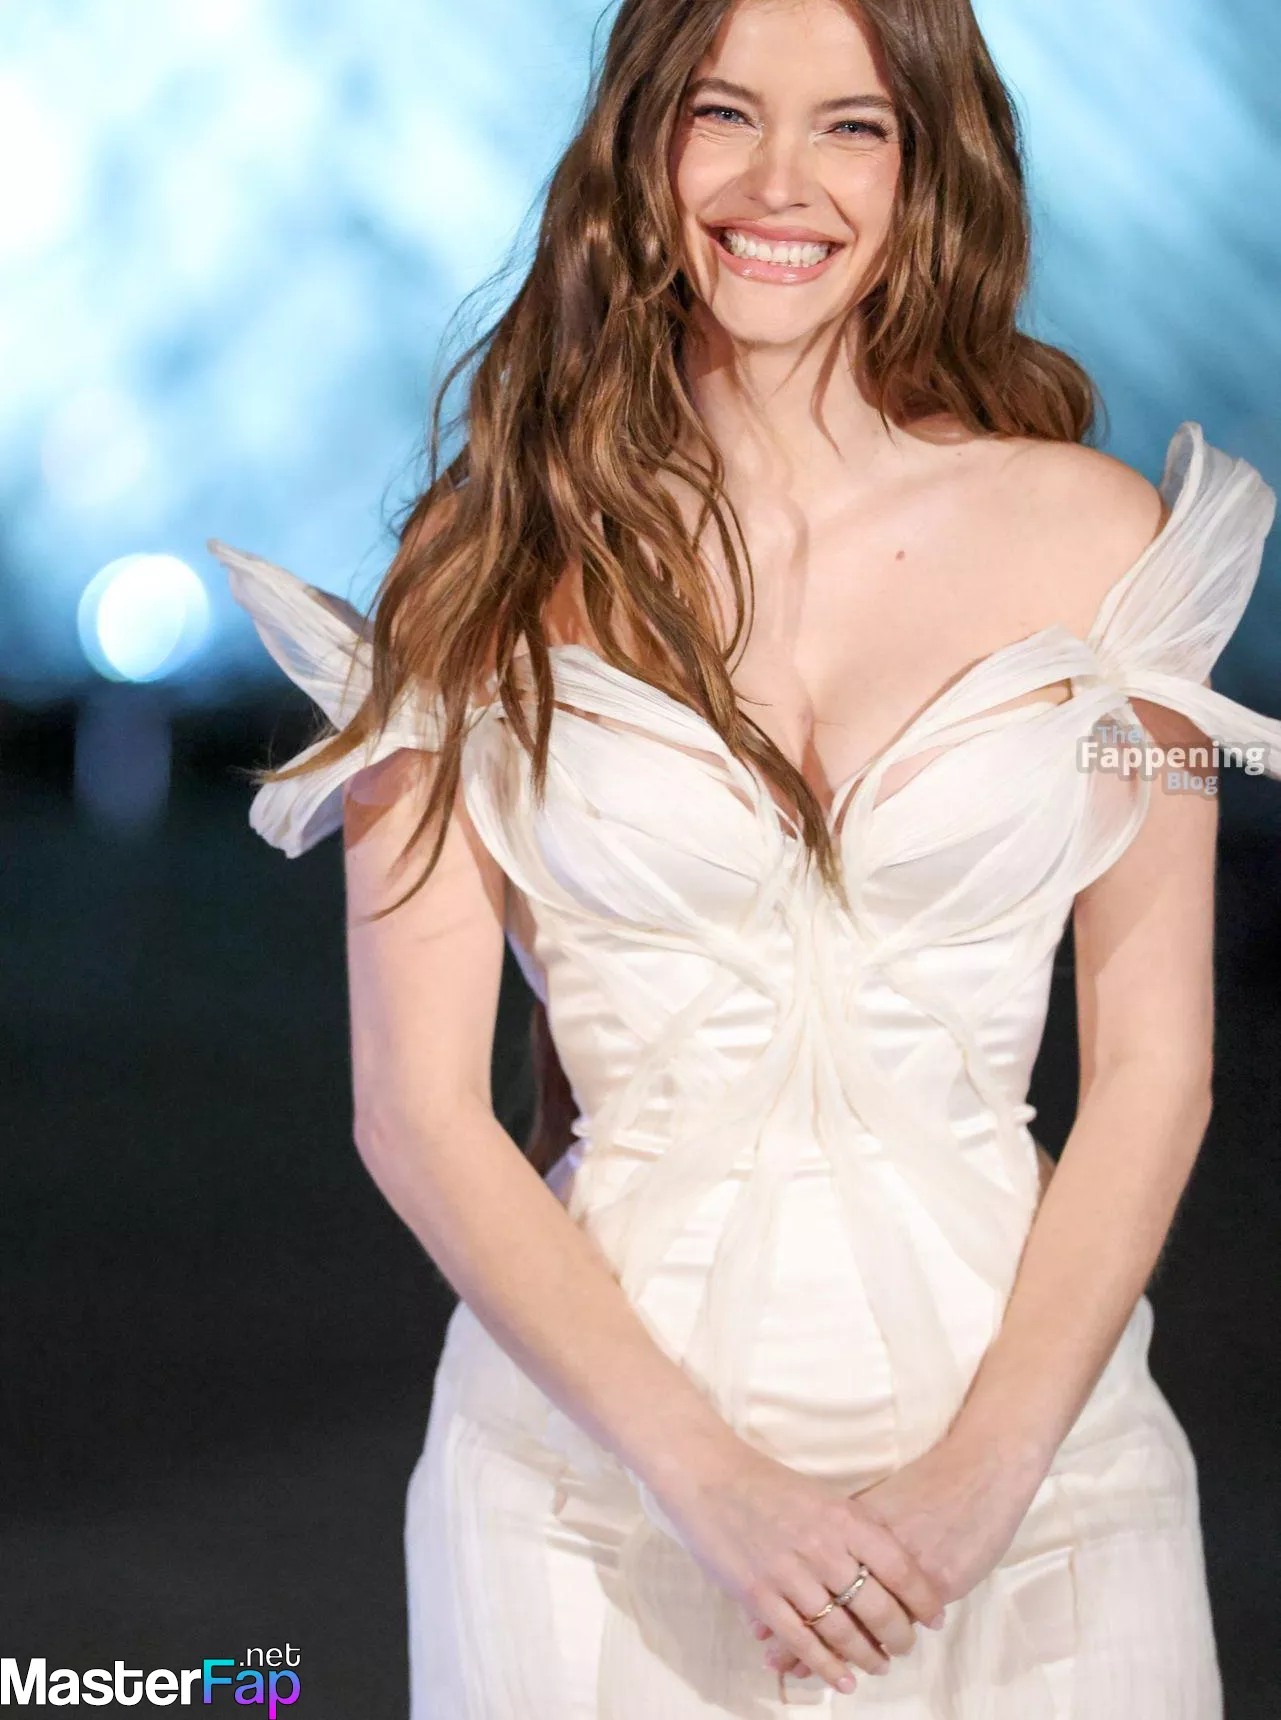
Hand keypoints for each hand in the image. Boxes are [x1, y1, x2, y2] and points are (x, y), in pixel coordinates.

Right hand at [654, 1437, 948, 1696]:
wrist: (709, 1477)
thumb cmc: (768, 1485)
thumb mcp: (823, 1497)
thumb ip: (856, 1530)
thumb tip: (893, 1568)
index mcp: (843, 1516)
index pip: (900, 1567)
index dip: (923, 1599)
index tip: (935, 1618)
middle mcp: (822, 1547)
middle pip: (877, 1607)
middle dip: (899, 1636)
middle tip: (905, 1647)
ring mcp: (789, 1573)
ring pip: (843, 1631)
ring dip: (866, 1656)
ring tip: (878, 1666)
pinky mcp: (759, 1595)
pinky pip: (802, 1642)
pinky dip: (826, 1667)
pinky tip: (843, 1679)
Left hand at [753, 1429, 1048, 1682]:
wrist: (979, 1469)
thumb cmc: (929, 1484)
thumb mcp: (879, 1502)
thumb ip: (847, 1531)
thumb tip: (811, 1555)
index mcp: (851, 1523)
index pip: (806, 1570)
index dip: (781, 1600)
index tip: (758, 1629)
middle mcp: (871, 1546)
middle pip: (825, 1598)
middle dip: (797, 1636)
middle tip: (776, 1660)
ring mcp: (903, 1565)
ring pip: (859, 1620)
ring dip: (835, 1652)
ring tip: (813, 1672)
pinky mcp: (937, 1580)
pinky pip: (901, 1619)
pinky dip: (881, 1641)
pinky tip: (864, 1661)